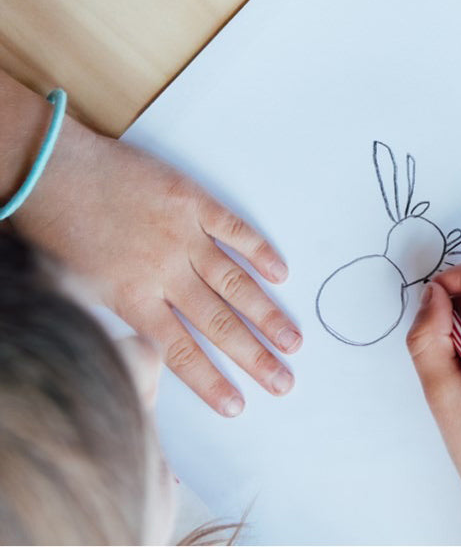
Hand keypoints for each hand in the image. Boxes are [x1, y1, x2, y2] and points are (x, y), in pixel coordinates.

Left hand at [14, 108, 300, 416]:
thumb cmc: (59, 227)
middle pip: (218, 323)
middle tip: (284, 381)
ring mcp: (183, 235)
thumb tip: (156, 341)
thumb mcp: (79, 286)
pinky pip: (235, 230)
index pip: (180, 352)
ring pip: (235, 283)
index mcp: (131, 298)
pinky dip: (260, 252)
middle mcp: (163, 272)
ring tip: (293, 340)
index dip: (211, 381)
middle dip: (255, 356)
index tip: (238, 405)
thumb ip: (123, 313)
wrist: (53, 170)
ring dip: (267, 314)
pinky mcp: (193, 201)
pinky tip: (281, 273)